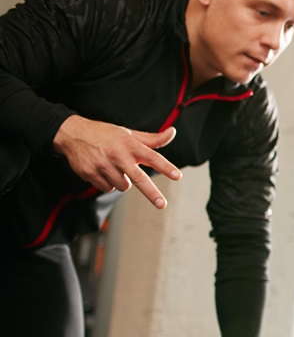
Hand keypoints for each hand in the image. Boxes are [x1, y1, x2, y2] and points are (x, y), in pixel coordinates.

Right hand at [53, 115, 181, 208]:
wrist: (73, 134)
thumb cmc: (106, 135)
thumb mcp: (129, 134)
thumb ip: (152, 139)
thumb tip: (173, 132)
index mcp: (130, 144)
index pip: (152, 156)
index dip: (165, 166)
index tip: (177, 176)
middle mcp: (118, 155)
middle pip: (138, 178)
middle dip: (151, 193)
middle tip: (162, 204)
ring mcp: (103, 165)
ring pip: (122, 186)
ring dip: (122, 181)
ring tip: (114, 167)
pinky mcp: (90, 173)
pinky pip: (107, 188)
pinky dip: (108, 183)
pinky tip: (102, 171)